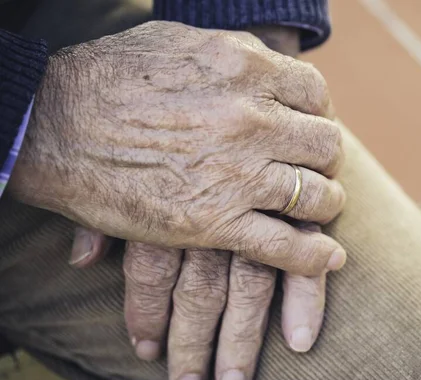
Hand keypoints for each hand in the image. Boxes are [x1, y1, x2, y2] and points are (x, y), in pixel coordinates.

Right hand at [67, 26, 333, 379]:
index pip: (316, 95)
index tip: (310, 131)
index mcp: (244, 69)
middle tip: (315, 171)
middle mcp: (250, 119)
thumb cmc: (109, 77)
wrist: (52, 125)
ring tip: (318, 209)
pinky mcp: (214, 222)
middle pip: (325, 145)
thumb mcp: (179, 43)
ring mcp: (237, 173)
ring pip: (316, 196)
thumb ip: (231, 53)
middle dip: (325, 161)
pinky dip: (314, 256)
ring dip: (324, 204)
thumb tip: (264, 62)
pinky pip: (286, 245)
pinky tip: (329, 257)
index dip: (320, 116)